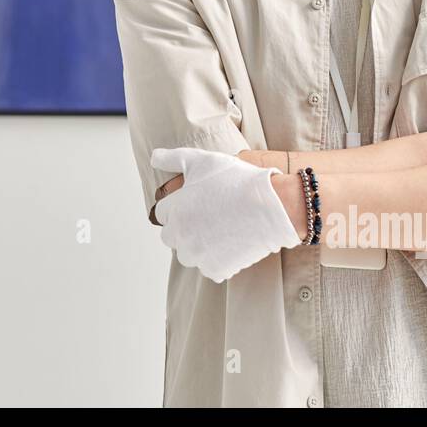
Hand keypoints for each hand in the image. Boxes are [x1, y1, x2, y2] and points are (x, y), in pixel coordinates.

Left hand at [150, 147, 300, 282]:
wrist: (273, 205)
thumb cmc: (237, 180)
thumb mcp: (202, 160)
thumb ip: (173, 159)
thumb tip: (153, 158)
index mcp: (174, 211)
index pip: (162, 213)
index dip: (179, 205)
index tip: (197, 201)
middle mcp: (182, 236)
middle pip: (171, 236)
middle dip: (184, 227)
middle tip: (208, 216)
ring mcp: (199, 255)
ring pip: (189, 255)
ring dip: (198, 246)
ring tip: (219, 230)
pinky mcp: (217, 269)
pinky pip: (209, 268)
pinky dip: (218, 260)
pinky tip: (231, 242)